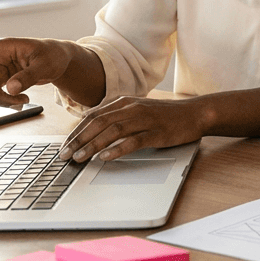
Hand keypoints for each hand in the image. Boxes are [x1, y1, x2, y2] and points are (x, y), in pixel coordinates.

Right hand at [0, 38, 73, 107]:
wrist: (59, 62)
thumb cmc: (52, 55)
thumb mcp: (45, 64)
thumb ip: (28, 76)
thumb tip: (11, 89)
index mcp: (3, 47)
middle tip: (16, 102)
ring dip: (1, 101)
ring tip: (23, 101)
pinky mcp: (1, 81)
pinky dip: (5, 102)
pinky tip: (20, 102)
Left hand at [59, 96, 202, 162]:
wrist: (195, 113)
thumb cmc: (165, 115)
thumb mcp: (138, 110)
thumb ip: (117, 116)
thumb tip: (92, 127)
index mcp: (125, 102)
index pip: (93, 116)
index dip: (77, 131)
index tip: (65, 146)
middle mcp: (132, 108)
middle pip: (99, 123)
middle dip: (79, 140)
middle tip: (65, 155)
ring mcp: (144, 119)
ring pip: (112, 131)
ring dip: (93, 145)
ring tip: (80, 158)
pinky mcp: (156, 132)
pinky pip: (133, 141)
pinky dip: (117, 149)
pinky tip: (106, 157)